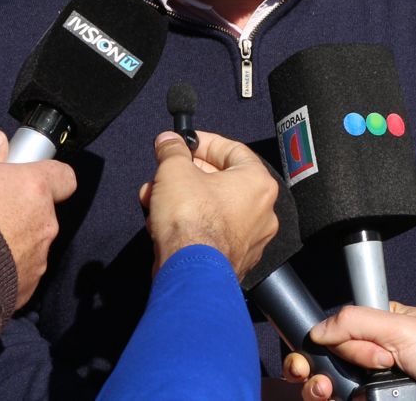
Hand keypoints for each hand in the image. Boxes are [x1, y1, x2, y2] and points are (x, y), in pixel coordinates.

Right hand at [0, 129, 76, 307]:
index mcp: (34, 188)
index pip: (64, 177)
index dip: (49, 176)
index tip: (27, 179)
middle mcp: (44, 223)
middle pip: (42, 212)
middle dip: (22, 211)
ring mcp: (38, 257)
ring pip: (32, 243)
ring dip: (14, 241)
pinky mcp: (27, 288)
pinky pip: (20, 271)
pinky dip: (6, 269)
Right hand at [138, 129, 277, 277]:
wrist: (190, 273)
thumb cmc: (192, 221)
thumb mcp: (174, 170)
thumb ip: (172, 150)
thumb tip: (169, 141)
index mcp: (258, 183)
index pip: (232, 149)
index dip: (203, 142)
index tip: (183, 143)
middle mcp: (262, 211)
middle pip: (220, 180)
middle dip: (185, 175)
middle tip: (164, 172)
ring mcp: (250, 239)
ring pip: (211, 208)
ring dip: (181, 200)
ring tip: (153, 199)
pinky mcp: (234, 260)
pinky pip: (210, 233)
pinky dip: (188, 225)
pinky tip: (162, 224)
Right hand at [284, 303, 415, 400]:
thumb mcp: (399, 327)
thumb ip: (355, 322)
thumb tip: (316, 331)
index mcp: (377, 326)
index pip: (334, 331)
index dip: (322, 343)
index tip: (311, 354)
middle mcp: (372, 354)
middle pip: (329, 363)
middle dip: (328, 369)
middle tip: (343, 372)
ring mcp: (375, 383)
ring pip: (335, 389)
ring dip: (335, 389)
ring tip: (352, 389)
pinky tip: (358, 399)